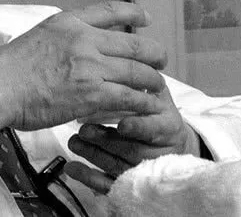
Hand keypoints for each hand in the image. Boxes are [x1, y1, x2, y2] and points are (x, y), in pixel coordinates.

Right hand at [0, 1, 166, 136]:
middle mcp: (84, 39)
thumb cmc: (6, 69)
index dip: (134, 13)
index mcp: (68, 21)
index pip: (111, 11)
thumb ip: (61, 39)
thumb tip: (73, 47)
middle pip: (134, 43)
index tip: (146, 19)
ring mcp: (90, 66)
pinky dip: (144, 102)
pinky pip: (130, 97)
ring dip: (153, 80)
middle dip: (154, 53)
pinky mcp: (93, 94)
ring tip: (158, 86)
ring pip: (138, 71)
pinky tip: (149, 107)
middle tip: (160, 61)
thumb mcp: (36, 36)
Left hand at [63, 86, 200, 192]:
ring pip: (119, 167)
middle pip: (133, 150)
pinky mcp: (127, 182)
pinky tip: (72, 168)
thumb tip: (128, 55)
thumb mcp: (157, 95)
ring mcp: (142, 169)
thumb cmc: (155, 111)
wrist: (168, 143)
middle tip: (84, 130)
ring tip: (73, 141)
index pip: (154, 130)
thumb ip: (145, 82)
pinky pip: (109, 185)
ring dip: (94, 154)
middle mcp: (159, 151)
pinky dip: (89, 177)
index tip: (122, 124)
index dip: (139, 127)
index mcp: (168, 126)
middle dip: (107, 140)